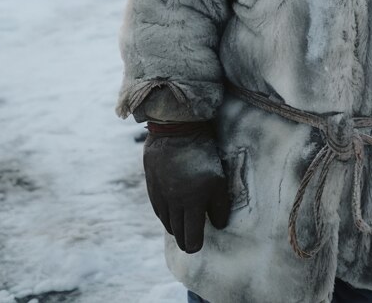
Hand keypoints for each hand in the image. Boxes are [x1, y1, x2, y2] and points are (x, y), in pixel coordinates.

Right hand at [143, 125, 231, 252]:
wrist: (176, 128)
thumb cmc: (203, 152)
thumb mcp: (218, 177)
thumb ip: (219, 205)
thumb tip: (218, 225)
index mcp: (192, 203)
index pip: (191, 239)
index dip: (196, 244)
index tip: (200, 241)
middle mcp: (174, 204)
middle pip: (178, 234)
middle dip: (186, 238)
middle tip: (193, 237)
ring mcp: (161, 196)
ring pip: (167, 223)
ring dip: (176, 226)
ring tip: (185, 224)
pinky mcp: (152, 187)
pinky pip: (159, 210)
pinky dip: (166, 215)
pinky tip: (173, 212)